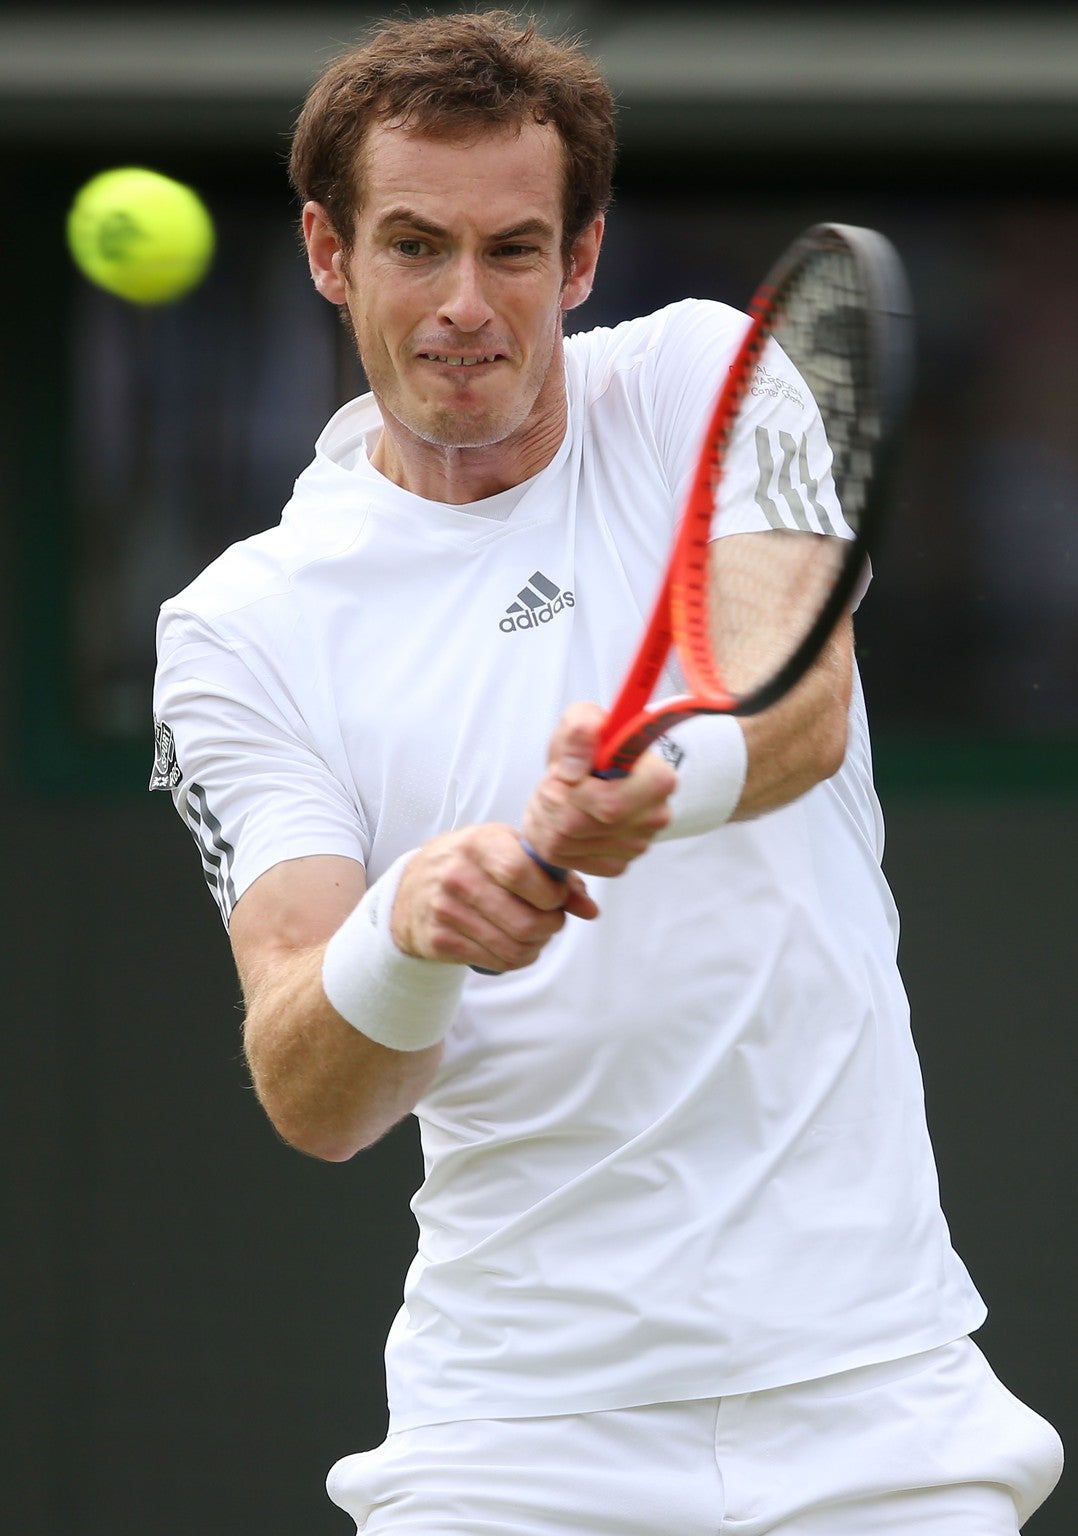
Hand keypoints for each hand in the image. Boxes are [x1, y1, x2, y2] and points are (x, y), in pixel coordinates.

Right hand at [390, 824, 598, 972]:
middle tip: (551, 920)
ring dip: (537, 946)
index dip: (551, 893)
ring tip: (535, 933)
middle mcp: (457, 876)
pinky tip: (515, 944)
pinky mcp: (441, 941)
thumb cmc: (472, 863)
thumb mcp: (507, 851)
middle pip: (525, 921)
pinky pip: (498, 962)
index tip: (557, 897)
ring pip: (515, 947)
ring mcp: (446, 911)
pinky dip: (517, 958)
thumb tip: (589, 909)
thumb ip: (553, 875)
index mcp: (478, 843)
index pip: (521, 872)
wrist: (411, 888)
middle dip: (551, 927)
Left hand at [522, 703, 676, 877]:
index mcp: (658, 780)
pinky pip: (564, 860)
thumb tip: (574, 768)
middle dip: (549, 801)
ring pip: (563, 844)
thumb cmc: (595, 744)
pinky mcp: (616, 864)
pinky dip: (548, 838)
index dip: (572, 791)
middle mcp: (654, 818)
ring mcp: (636, 846)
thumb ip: (580, 729)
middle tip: (549, 784)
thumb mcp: (584, 718)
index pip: (608, 805)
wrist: (596, 771)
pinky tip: (556, 818)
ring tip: (551, 797)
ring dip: (543, 817)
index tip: (566, 772)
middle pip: (577, 826)